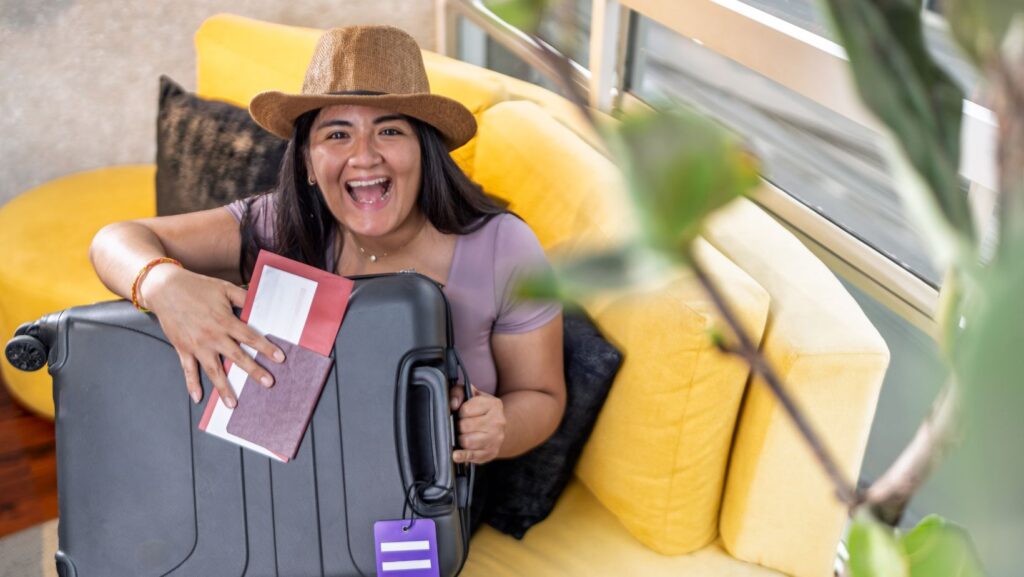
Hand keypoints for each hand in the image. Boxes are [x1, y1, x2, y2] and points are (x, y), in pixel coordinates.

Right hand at [142, 263, 284, 407]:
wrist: (165, 288)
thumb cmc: (197, 287)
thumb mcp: (224, 288)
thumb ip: (243, 297)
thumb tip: (261, 302)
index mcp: (225, 321)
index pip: (250, 337)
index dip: (266, 348)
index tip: (279, 359)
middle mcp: (212, 336)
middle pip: (237, 357)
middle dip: (254, 371)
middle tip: (268, 383)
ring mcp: (197, 345)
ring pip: (213, 371)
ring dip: (224, 388)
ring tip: (233, 404)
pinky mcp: (182, 349)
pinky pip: (188, 370)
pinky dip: (192, 385)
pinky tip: (198, 398)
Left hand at [449, 384, 504, 463]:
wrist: (497, 426)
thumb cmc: (479, 409)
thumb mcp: (471, 395)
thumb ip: (458, 392)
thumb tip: (453, 404)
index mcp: (493, 404)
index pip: (466, 410)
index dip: (459, 412)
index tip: (461, 413)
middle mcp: (498, 422)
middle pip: (465, 427)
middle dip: (458, 426)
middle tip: (460, 426)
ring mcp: (496, 439)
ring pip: (467, 442)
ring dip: (460, 439)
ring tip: (462, 435)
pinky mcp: (491, 453)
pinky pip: (471, 456)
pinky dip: (462, 456)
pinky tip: (456, 455)